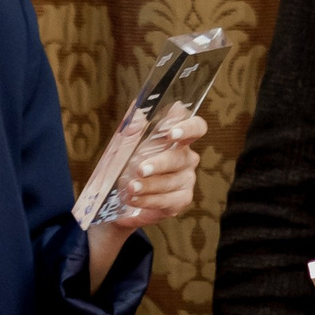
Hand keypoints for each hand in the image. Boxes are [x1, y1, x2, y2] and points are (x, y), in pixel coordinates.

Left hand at [86, 107, 203, 288]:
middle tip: (140, 169)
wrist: (118, 196)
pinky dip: (148, 200)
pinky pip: (167, 201)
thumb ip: (133, 128)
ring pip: (171, 182)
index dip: (187, 128)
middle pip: (180, 157)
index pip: (196, 127)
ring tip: (130, 187)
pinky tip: (134, 199)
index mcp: (178, 138)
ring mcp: (186, 180)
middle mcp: (187, 158)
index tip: (171, 133)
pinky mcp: (181, 200)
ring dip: (148, 185)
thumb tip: (138, 113)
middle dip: (159, 163)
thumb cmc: (126, 163)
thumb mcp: (124, 143)